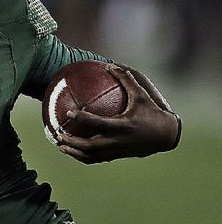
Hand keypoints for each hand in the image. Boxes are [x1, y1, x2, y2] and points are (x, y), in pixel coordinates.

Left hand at [57, 65, 180, 163]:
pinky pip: (96, 159)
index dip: (83, 118)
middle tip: (58, 134)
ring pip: (91, 156)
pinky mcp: (117, 156)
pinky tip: (72, 151)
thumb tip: (110, 64)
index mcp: (122, 126)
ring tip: (60, 145)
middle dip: (72, 142)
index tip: (69, 112)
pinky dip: (83, 156)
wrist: (166, 136)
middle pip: (90, 146)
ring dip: (74, 152)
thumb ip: (126, 80)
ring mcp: (116, 150)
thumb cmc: (152, 113)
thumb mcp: (141, 95)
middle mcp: (117, 140)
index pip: (98, 123)